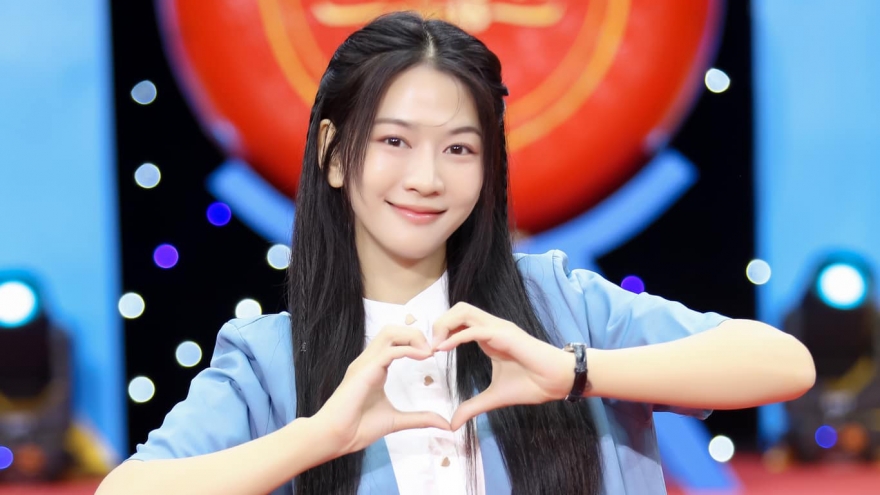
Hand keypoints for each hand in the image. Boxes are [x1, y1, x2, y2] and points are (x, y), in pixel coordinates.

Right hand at [314, 325, 450, 454]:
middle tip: (433, 350)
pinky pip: (389, 351)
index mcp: (374, 368)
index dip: (415, 342)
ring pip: (390, 333)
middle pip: (392, 330)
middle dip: (416, 334)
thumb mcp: (396, 421)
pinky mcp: (364, 371)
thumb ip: (420, 419)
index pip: (394, 341)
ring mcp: (365, 363)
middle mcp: (368, 361)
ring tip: (428, 352)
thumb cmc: (357, 428)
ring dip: (412, 337)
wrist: (334, 438)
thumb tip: (444, 424)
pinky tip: (423, 357)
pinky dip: (408, 350)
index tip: (433, 354)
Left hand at [432, 302, 575, 430]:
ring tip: (435, 346)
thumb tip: (453, 423)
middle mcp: (492, 327)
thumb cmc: (532, 384)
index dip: (442, 331)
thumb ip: (472, 407)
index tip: (429, 352)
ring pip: (464, 311)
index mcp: (488, 336)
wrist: (558, 382)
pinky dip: (456, 336)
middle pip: (458, 309)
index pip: (459, 321)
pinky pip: (475, 330)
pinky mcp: (505, 335)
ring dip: (445, 325)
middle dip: (439, 323)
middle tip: (428, 347)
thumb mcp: (494, 398)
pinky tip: (444, 349)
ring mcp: (499, 328)